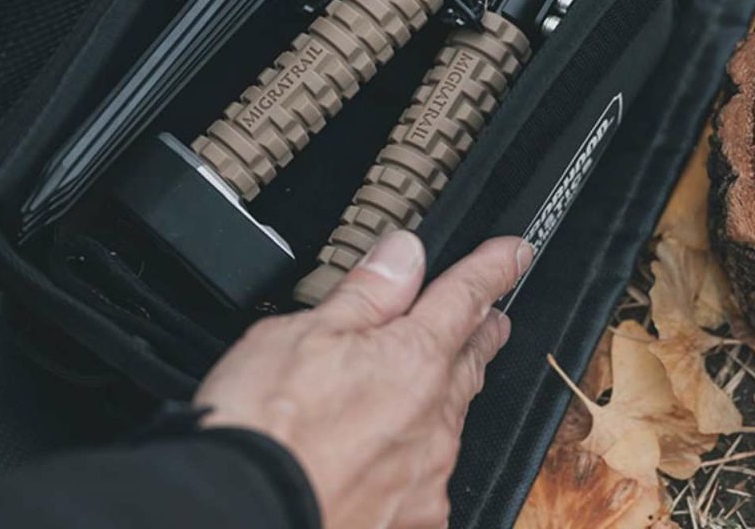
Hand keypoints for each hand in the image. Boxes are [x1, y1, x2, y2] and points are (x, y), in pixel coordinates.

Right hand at [195, 232, 533, 528]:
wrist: (239, 515)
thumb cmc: (263, 427)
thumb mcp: (305, 332)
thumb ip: (367, 292)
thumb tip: (404, 253)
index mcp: (412, 358)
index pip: (466, 297)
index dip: (494, 268)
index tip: (515, 253)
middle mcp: (433, 417)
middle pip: (470, 359)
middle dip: (482, 332)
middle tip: (492, 316)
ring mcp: (426, 475)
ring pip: (452, 417)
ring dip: (449, 389)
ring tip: (439, 375)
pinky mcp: (411, 520)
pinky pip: (431, 476)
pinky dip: (420, 452)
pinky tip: (395, 451)